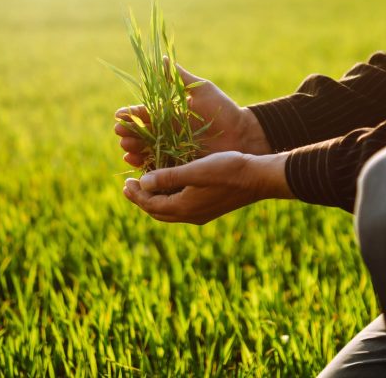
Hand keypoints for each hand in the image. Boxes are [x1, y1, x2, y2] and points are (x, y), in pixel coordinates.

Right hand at [114, 64, 270, 167]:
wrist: (243, 134)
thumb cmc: (223, 110)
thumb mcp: (201, 90)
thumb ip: (180, 78)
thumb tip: (161, 59)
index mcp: (169, 114)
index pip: (145, 114)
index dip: (131, 115)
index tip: (120, 115)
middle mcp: (167, 132)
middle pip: (141, 133)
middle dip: (129, 133)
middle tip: (120, 133)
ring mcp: (172, 149)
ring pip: (146, 149)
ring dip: (133, 148)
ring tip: (126, 148)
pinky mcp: (179, 165)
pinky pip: (158, 165)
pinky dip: (144, 164)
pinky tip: (134, 162)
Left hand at [122, 151, 291, 223]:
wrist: (258, 178)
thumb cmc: (227, 170)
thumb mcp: (195, 170)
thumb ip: (168, 176)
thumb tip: (143, 183)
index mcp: (184, 207)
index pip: (151, 204)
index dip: (136, 194)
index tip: (126, 182)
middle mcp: (191, 215)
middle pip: (158, 211)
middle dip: (142, 199)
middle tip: (130, 187)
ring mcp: (201, 214)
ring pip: (169, 211)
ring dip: (155, 200)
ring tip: (145, 187)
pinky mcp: (209, 208)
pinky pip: (181, 208)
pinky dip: (169, 199)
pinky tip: (170, 187)